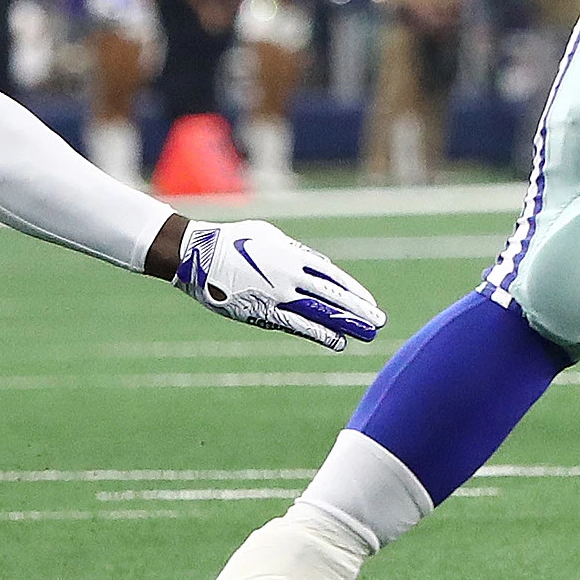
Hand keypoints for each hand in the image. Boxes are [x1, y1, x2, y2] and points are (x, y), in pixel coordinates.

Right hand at [173, 218, 385, 350]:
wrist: (199, 255)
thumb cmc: (233, 240)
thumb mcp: (270, 236)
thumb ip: (296, 252)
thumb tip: (319, 266)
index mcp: (293, 256)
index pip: (333, 277)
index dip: (354, 292)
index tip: (370, 303)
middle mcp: (291, 276)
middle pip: (333, 297)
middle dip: (358, 311)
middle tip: (380, 322)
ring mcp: (279, 295)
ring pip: (320, 313)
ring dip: (346, 325)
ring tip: (366, 335)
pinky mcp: (264, 312)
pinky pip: (298, 325)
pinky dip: (320, 334)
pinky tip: (338, 342)